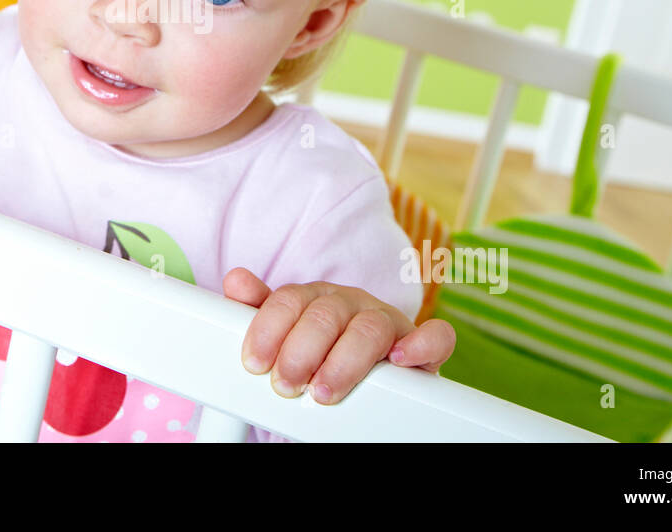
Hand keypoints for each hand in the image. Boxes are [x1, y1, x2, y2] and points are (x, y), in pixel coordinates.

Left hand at [223, 267, 455, 403]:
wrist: (363, 378)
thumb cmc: (319, 354)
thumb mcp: (285, 334)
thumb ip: (261, 312)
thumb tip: (235, 281)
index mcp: (316, 298)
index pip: (289, 301)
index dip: (269, 330)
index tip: (256, 363)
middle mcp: (352, 304)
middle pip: (325, 315)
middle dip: (300, 352)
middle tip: (286, 384)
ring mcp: (388, 322)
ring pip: (372, 327)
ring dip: (346, 360)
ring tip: (324, 390)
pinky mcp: (421, 346)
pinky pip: (435, 336)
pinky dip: (421, 345)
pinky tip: (399, 361)